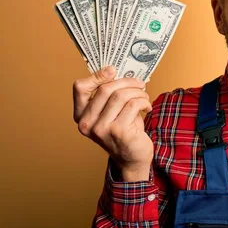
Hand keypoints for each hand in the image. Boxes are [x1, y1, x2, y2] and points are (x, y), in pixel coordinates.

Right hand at [73, 66, 153, 180]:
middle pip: (105, 89)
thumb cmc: (123, 130)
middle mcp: (87, 123)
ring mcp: (101, 128)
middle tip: (139, 83)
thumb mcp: (112, 112)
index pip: (80, 88)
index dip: (97, 75)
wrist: (132, 158)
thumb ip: (110, 95)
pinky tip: (147, 107)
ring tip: (144, 96)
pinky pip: (133, 105)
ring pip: (120, 96)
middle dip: (126, 82)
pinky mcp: (118, 131)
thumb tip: (119, 72)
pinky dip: (143, 102)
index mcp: (81, 115)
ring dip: (137, 92)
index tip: (113, 70)